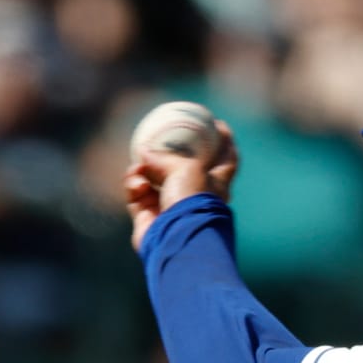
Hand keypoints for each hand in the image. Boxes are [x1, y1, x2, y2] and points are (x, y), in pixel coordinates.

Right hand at [124, 118, 238, 250]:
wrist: (175, 237)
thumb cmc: (191, 201)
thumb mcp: (185, 168)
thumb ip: (164, 157)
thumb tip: (143, 153)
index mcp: (216, 186)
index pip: (227, 161)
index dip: (226, 143)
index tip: (219, 125)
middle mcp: (195, 198)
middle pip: (183, 170)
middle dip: (166, 156)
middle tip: (155, 141)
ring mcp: (171, 209)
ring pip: (152, 180)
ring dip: (142, 170)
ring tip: (140, 168)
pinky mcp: (149, 219)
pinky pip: (136, 195)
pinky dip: (134, 186)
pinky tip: (136, 184)